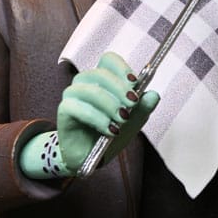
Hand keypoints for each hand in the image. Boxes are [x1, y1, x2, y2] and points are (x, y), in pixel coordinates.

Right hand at [57, 52, 158, 171]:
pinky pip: (78, 108)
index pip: (108, 60)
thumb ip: (144, 107)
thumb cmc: (111, 133)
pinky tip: (110, 130)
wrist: (92, 157)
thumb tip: (153, 95)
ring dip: (109, 104)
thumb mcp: (134, 121)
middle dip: (120, 88)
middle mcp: (85, 83)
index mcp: (102, 79)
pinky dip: (98, 119)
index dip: (122, 68)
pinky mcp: (64, 111)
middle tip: (133, 103)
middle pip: (100, 73)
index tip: (135, 83)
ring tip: (122, 120)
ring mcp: (73, 95)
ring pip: (90, 90)